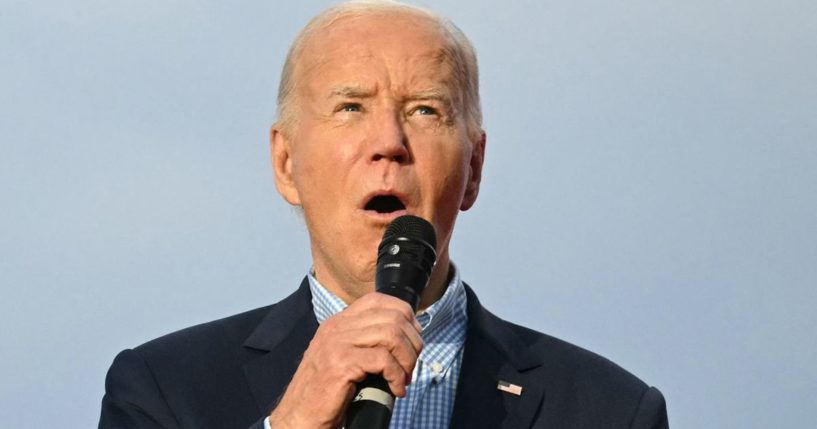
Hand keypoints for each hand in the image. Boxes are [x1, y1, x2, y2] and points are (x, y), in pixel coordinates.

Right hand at [268, 293, 422, 428]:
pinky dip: (397, 376)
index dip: (404, 315)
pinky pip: (383, 360)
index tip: (412, 338)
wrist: (299, 416)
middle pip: (391, 317)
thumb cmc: (325, 392)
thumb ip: (363, 342)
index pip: (378, 300)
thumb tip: (403, 339)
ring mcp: (337, 344)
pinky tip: (396, 389)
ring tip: (405, 378)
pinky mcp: (341, 364)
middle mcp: (336, 328)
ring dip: (407, 359)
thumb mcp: (342, 357)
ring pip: (391, 335)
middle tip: (411, 365)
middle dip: (411, 342)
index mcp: (338, 322)